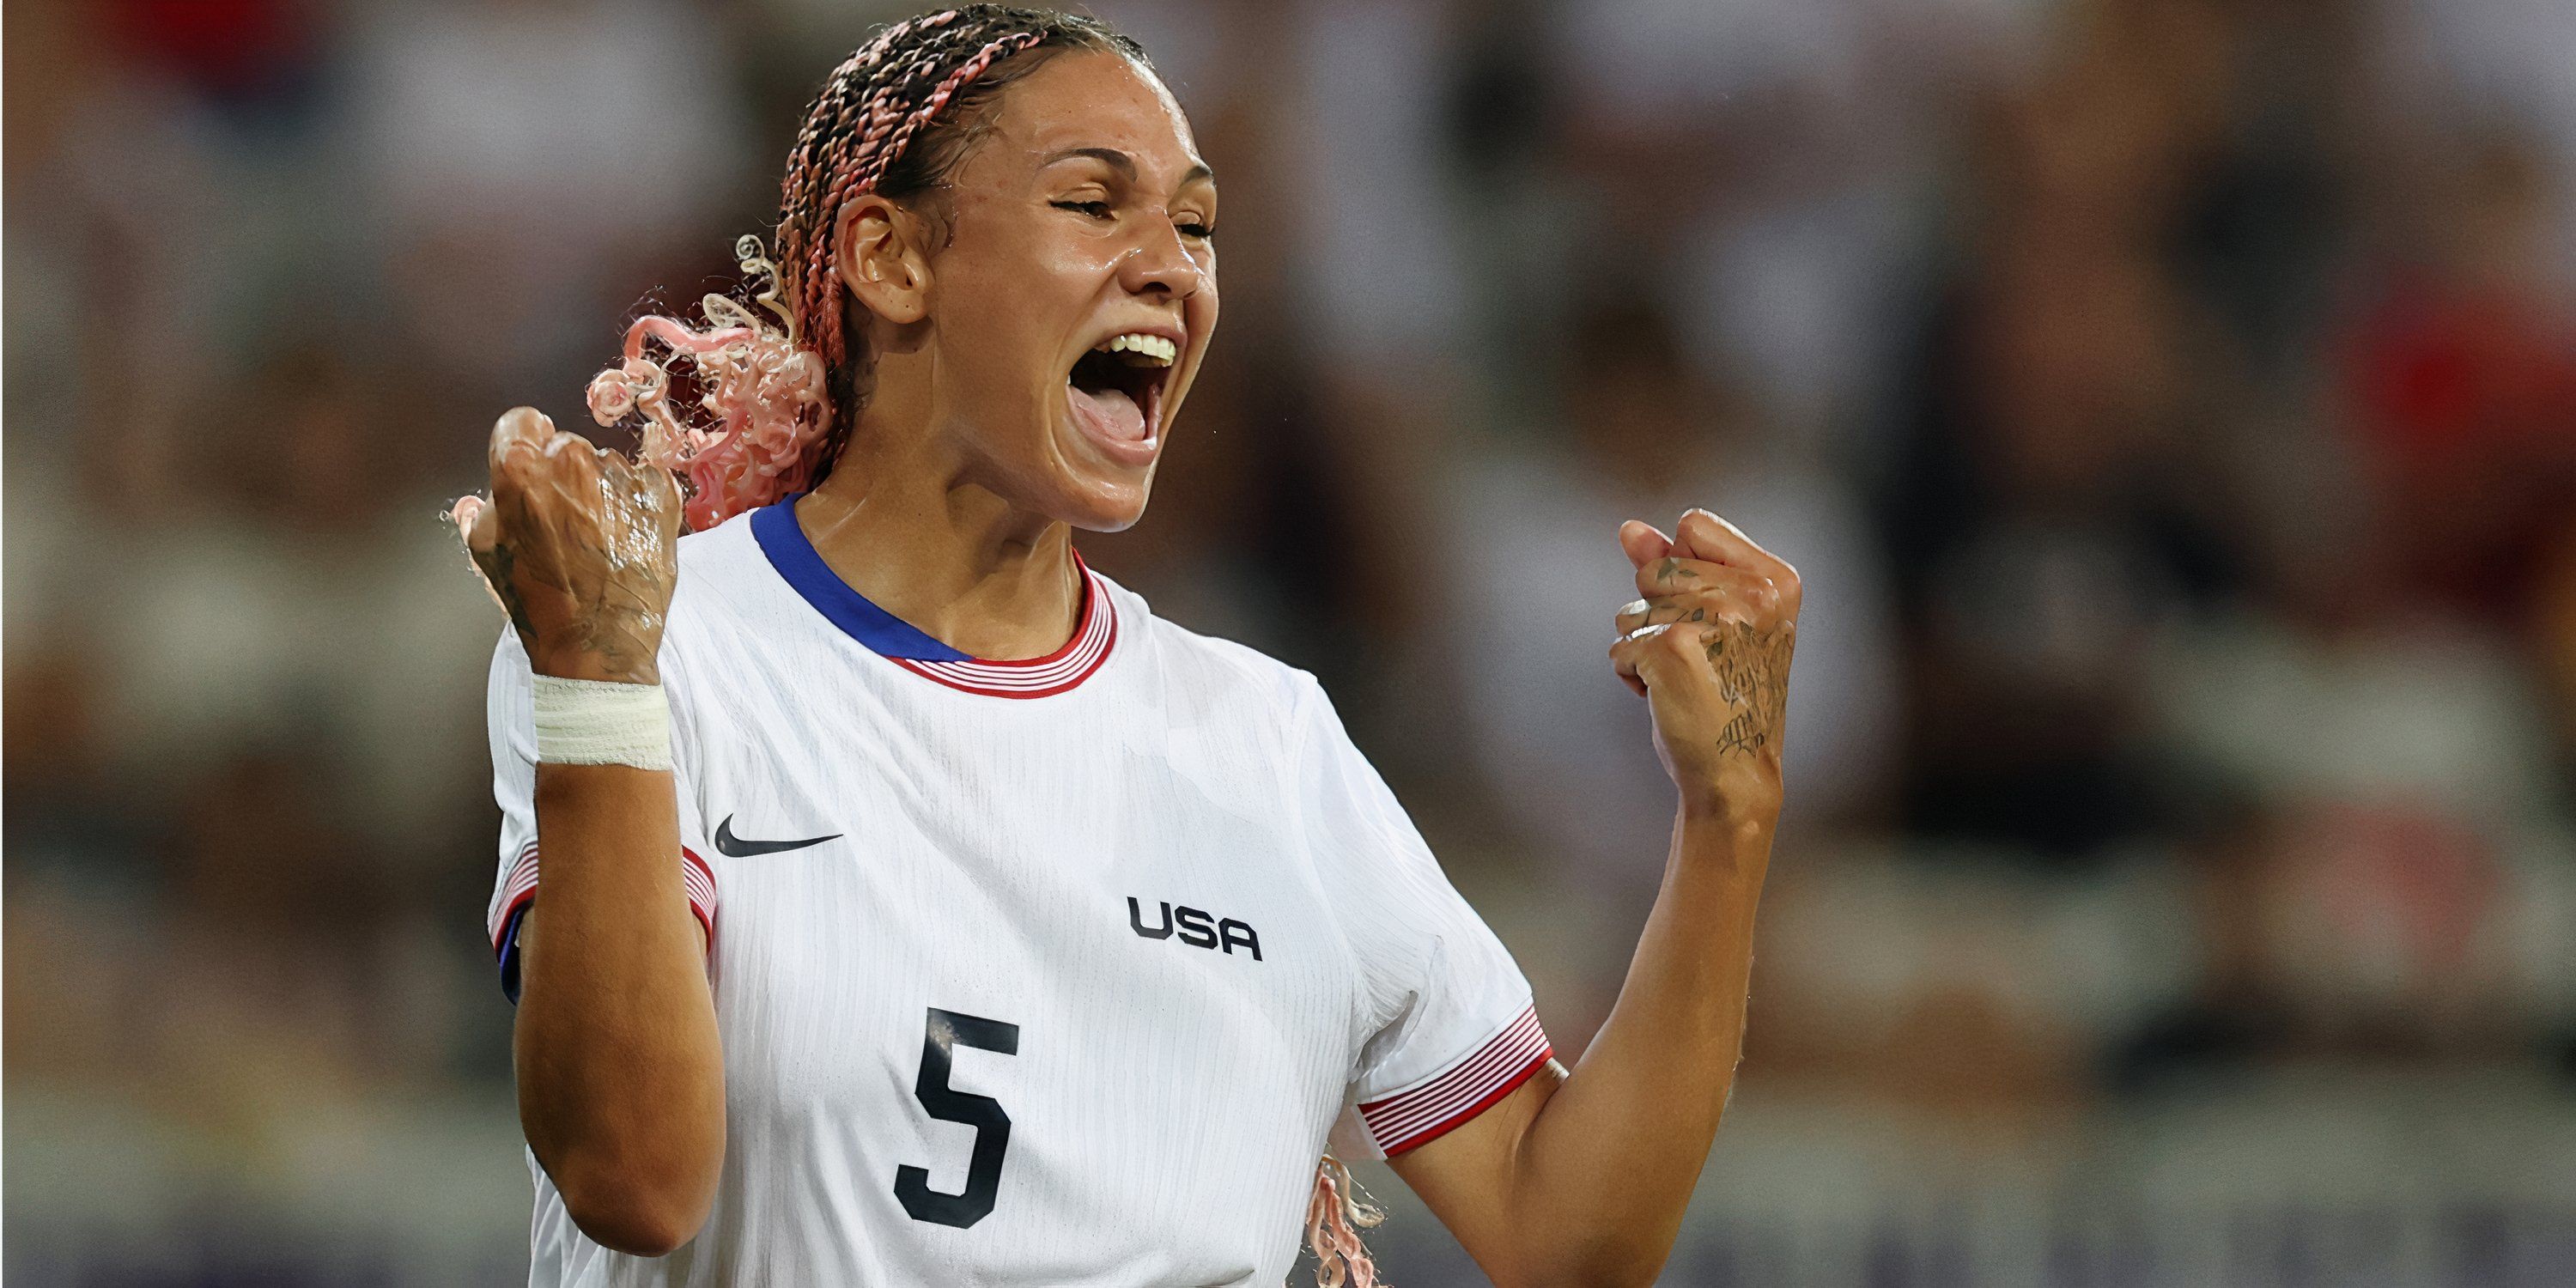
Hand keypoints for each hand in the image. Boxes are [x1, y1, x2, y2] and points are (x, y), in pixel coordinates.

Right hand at [455, 407, 681, 684]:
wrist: (599, 647)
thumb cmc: (539, 604)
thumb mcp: (488, 556)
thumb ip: (478, 515)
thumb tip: (474, 499)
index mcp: (520, 469)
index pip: (519, 422)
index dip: (523, 442)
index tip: (532, 460)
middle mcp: (572, 461)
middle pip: (564, 445)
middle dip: (562, 474)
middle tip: (565, 520)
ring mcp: (621, 476)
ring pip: (606, 464)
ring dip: (602, 489)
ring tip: (599, 537)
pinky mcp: (661, 495)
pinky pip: (645, 483)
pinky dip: (637, 503)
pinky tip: (627, 537)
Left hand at [1608, 509, 1800, 826]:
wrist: (1736, 774)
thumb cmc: (1727, 695)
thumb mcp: (1714, 620)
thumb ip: (1675, 564)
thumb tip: (1628, 528)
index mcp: (1776, 579)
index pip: (1694, 524)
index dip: (1683, 569)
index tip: (1712, 617)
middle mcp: (1752, 593)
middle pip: (1654, 567)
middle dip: (1659, 613)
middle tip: (1701, 659)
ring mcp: (1713, 619)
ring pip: (1632, 608)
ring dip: (1644, 647)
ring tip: (1687, 680)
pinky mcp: (1672, 649)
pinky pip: (1621, 646)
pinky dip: (1633, 676)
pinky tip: (1670, 699)